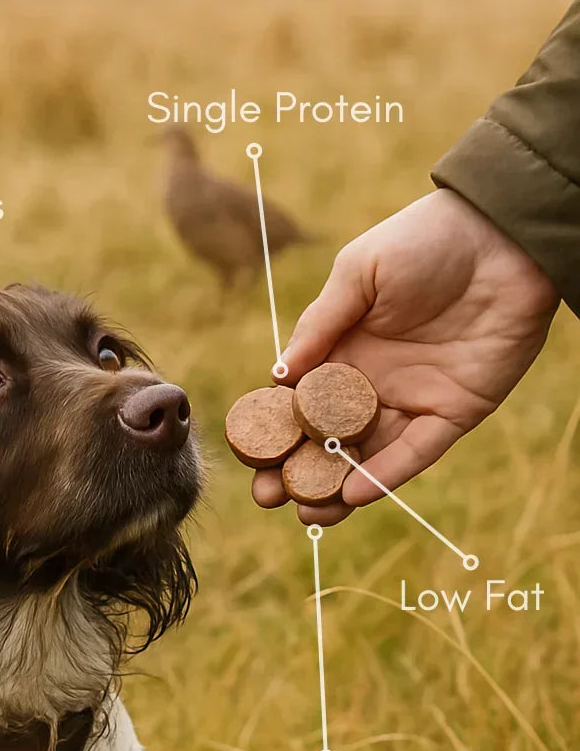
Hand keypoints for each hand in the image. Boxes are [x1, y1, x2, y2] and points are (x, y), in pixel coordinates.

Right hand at [252, 189, 559, 523]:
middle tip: (267, 497)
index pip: (297, 403)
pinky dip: (385, 475)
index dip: (272, 432)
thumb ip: (319, 324)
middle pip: (325, 441)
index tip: (248, 457)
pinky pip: (414, 452)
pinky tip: (354, 493)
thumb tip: (276, 376)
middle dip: (296, 472)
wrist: (503, 236)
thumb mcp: (359, 271)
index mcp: (341, 351)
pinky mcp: (452, 413)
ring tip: (308, 513)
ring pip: (366, 458)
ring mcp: (411, 401)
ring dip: (336, 488)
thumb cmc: (425, 239)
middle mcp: (371, 384)